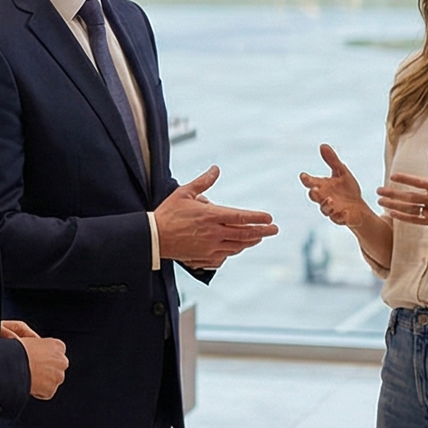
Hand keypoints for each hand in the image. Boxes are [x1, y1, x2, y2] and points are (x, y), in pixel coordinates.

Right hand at [4, 323, 67, 399]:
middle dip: (46, 369)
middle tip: (30, 368)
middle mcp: (61, 361)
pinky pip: (46, 392)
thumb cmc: (14, 348)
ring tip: (27, 376)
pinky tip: (28, 384)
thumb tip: (33, 339)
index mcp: (57, 345)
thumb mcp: (22, 331)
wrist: (11, 365)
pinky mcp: (51, 390)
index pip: (55, 352)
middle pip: (56, 367)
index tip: (33, 357)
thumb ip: (32, 336)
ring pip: (52, 380)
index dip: (43, 356)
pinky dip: (38, 391)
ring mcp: (58, 376)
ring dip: (42, 380)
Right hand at [153, 165, 278, 266]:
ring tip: (259, 237)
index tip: (269, 217)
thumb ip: (203, 182)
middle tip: (274, 229)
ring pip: (238, 246)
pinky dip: (235, 251)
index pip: (241, 217)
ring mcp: (210, 248)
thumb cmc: (168, 213)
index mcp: (210, 216)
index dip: (257, 218)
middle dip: (262, 232)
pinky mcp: (204, 258)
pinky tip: (238, 247)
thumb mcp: (184, 193)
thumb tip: (216, 169)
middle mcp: (213, 233)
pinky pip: (226, 256)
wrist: (153, 237)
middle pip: (245, 234)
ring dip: (251, 242)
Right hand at [298, 145, 375, 228]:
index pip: (311, 182)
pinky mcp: (341, 218)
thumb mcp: (342, 172)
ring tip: (330, 200)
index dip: (306, 180)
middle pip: (315, 197)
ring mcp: (332, 209)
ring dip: (326, 205)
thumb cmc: (347, 189)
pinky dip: (341, 216)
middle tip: (314, 190)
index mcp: (322, 186)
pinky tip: (346, 212)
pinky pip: (339, 219)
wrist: (359, 207)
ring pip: (325, 209)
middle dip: (314, 194)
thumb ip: (332, 160)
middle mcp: (324, 198)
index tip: (303, 176)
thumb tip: (322, 145)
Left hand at [377, 149, 427, 231]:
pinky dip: (403, 217)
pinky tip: (392, 213)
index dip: (405, 178)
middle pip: (409, 196)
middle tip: (378, 190)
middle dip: (392, 193)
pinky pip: (415, 220)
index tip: (392, 176)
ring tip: (380, 200)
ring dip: (393, 204)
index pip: (419, 181)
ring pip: (409, 208)